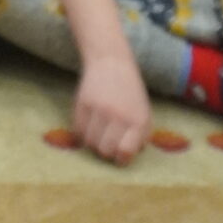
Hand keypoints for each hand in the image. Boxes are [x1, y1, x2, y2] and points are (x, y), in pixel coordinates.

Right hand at [71, 51, 152, 165]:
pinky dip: (82, 133)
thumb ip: (142, 136)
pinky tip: (88, 127)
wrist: (111, 62)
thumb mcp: (145, 112)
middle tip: (107, 144)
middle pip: (105, 150)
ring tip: (98, 135)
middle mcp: (118, 116)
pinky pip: (78, 130)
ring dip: (93, 143)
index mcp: (137, 120)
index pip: (125, 151)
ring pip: (90, 142)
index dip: (122, 159)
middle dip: (106, 152)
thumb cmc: (131, 92)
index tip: (120, 156)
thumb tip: (129, 156)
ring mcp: (99, 109)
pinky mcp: (82, 103)